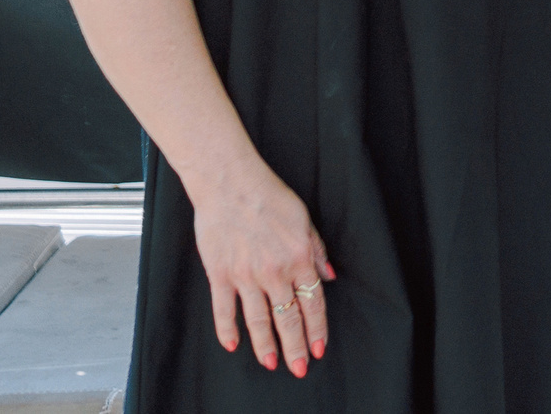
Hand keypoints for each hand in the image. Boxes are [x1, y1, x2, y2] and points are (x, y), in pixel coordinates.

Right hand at [189, 163, 334, 375]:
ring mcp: (246, 275)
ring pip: (258, 320)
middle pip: (288, 318)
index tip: (319, 348)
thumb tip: (330, 276)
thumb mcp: (305, 220)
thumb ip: (318, 250)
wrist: (231, 184)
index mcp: (300, 258)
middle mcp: (275, 272)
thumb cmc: (270, 196)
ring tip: (271, 363)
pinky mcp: (220, 274)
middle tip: (300, 368)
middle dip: (295, 347)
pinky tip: (232, 346)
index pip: (313, 303)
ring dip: (266, 345)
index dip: (317, 329)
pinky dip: (227, 330)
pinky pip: (224, 309)